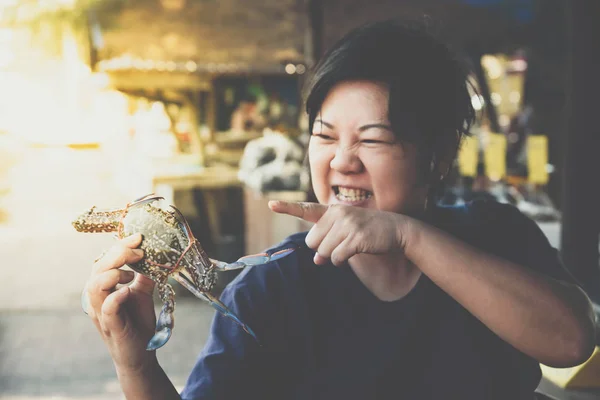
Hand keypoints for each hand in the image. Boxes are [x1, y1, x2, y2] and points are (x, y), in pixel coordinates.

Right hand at [83, 233, 157, 372]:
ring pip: (94, 287)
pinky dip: (115, 297)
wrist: (142, 353)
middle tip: (139, 251)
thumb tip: (154, 254)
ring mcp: (102, 313)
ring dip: (113, 274)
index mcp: (103, 287)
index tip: (139, 237)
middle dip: (118, 255)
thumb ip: (144, 274)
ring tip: (131, 273)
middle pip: (97, 269)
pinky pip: (106, 309)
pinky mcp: (111, 327)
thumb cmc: (137, 322)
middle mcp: (98, 298)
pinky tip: (128, 291)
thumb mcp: (143, 292)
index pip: (104, 260)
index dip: (120, 247)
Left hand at [269, 201, 409, 265]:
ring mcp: (348, 224)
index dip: (288, 208)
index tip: (271, 205)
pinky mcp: (356, 237)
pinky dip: (342, 261)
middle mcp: (338, 214)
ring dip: (334, 256)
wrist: (397, 230)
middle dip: (323, 249)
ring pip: (324, 251)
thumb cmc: (368, 232)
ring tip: (349, 247)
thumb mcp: (347, 232)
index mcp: (333, 210)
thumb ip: (328, 242)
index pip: (307, 209)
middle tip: (339, 245)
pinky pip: (338, 257)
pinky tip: (353, 253)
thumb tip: (317, 260)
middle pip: (313, 241)